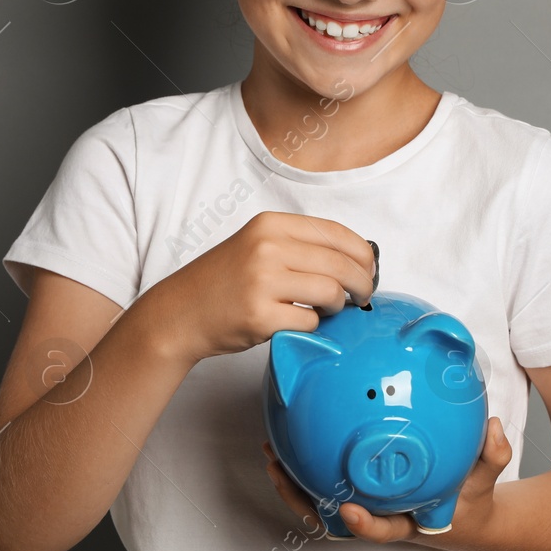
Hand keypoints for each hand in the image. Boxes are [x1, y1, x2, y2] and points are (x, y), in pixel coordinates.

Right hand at [141, 211, 375, 364]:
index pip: (335, 233)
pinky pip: (310, 321)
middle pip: (340, 264)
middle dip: (362, 284)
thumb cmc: (225, 282)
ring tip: (326, 309)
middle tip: (363, 296)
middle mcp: (266, 248)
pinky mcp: (260, 316)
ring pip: (331, 293)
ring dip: (337, 306)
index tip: (370, 269)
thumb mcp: (257, 245)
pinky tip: (297, 322)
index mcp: (270, 224)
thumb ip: (299, 246)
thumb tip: (357, 258)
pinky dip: (312, 326)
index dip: (362, 253)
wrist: (181, 312)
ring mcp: (262, 282)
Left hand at [261, 417, 513, 543]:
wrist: (461, 512)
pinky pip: (322, 485)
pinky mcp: (353, 493)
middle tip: (280, 470)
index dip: (362, 525)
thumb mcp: (484, 479)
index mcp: (406, 523)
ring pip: (317, 505)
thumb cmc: (468, 497)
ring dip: (290, 484)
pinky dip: (301, 468)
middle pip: (331, 521)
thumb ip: (491, 455)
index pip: (381, 530)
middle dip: (301, 501)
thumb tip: (493, 426)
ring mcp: (362, 507)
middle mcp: (377, 517)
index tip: (348, 509)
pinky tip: (289, 438)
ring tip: (271, 453)